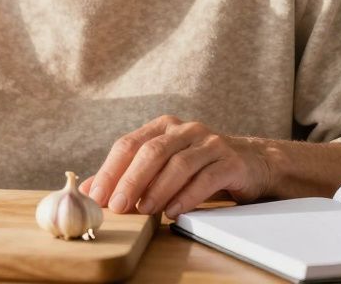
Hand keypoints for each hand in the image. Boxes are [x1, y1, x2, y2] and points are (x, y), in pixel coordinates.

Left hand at [79, 115, 271, 218]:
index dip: (110, 169)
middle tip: (118, 205)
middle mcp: (186, 130)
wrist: (251, 164)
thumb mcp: (163, 166)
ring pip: (179, 164)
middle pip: (152, 152)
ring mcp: (210, 143)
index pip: (129, 144)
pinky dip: (187, 197)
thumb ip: (129, 174)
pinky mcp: (230, 161)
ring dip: (158, 189)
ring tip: (145, 210)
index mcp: (163, 127)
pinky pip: (206, 178)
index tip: (97, 195)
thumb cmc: (199, 167)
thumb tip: (89, 190)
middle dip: (131, 180)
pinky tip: (174, 213)